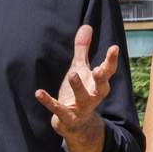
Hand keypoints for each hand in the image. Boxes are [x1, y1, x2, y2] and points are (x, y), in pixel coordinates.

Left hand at [34, 24, 120, 151]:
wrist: (76, 125)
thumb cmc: (79, 92)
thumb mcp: (81, 69)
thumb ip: (83, 49)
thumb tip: (87, 26)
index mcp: (98, 84)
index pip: (108, 71)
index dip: (111, 60)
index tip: (114, 48)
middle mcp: (93, 96)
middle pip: (101, 87)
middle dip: (101, 78)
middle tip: (99, 68)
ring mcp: (81, 108)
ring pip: (82, 98)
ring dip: (78, 87)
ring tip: (72, 74)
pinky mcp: (67, 117)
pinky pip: (58, 109)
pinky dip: (48, 101)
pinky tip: (38, 92)